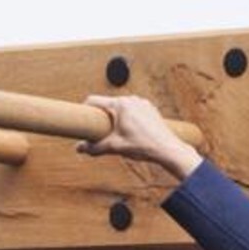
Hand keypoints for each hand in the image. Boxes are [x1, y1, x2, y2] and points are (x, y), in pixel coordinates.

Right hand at [79, 95, 202, 179]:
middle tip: (97, 130)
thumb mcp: (115, 147)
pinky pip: (133, 110)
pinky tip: (128, 130)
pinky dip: (127, 117)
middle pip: (107, 104)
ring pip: (121, 107)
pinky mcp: (150, 109)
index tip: (81, 119)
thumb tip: (79, 149)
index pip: (94, 100)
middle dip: (101, 116)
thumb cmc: (143, 146)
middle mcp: (131, 99)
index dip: (84, 109)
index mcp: (120, 104)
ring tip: (114, 132)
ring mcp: (142, 103)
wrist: (169, 150)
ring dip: (115, 117)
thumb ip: (94, 147)